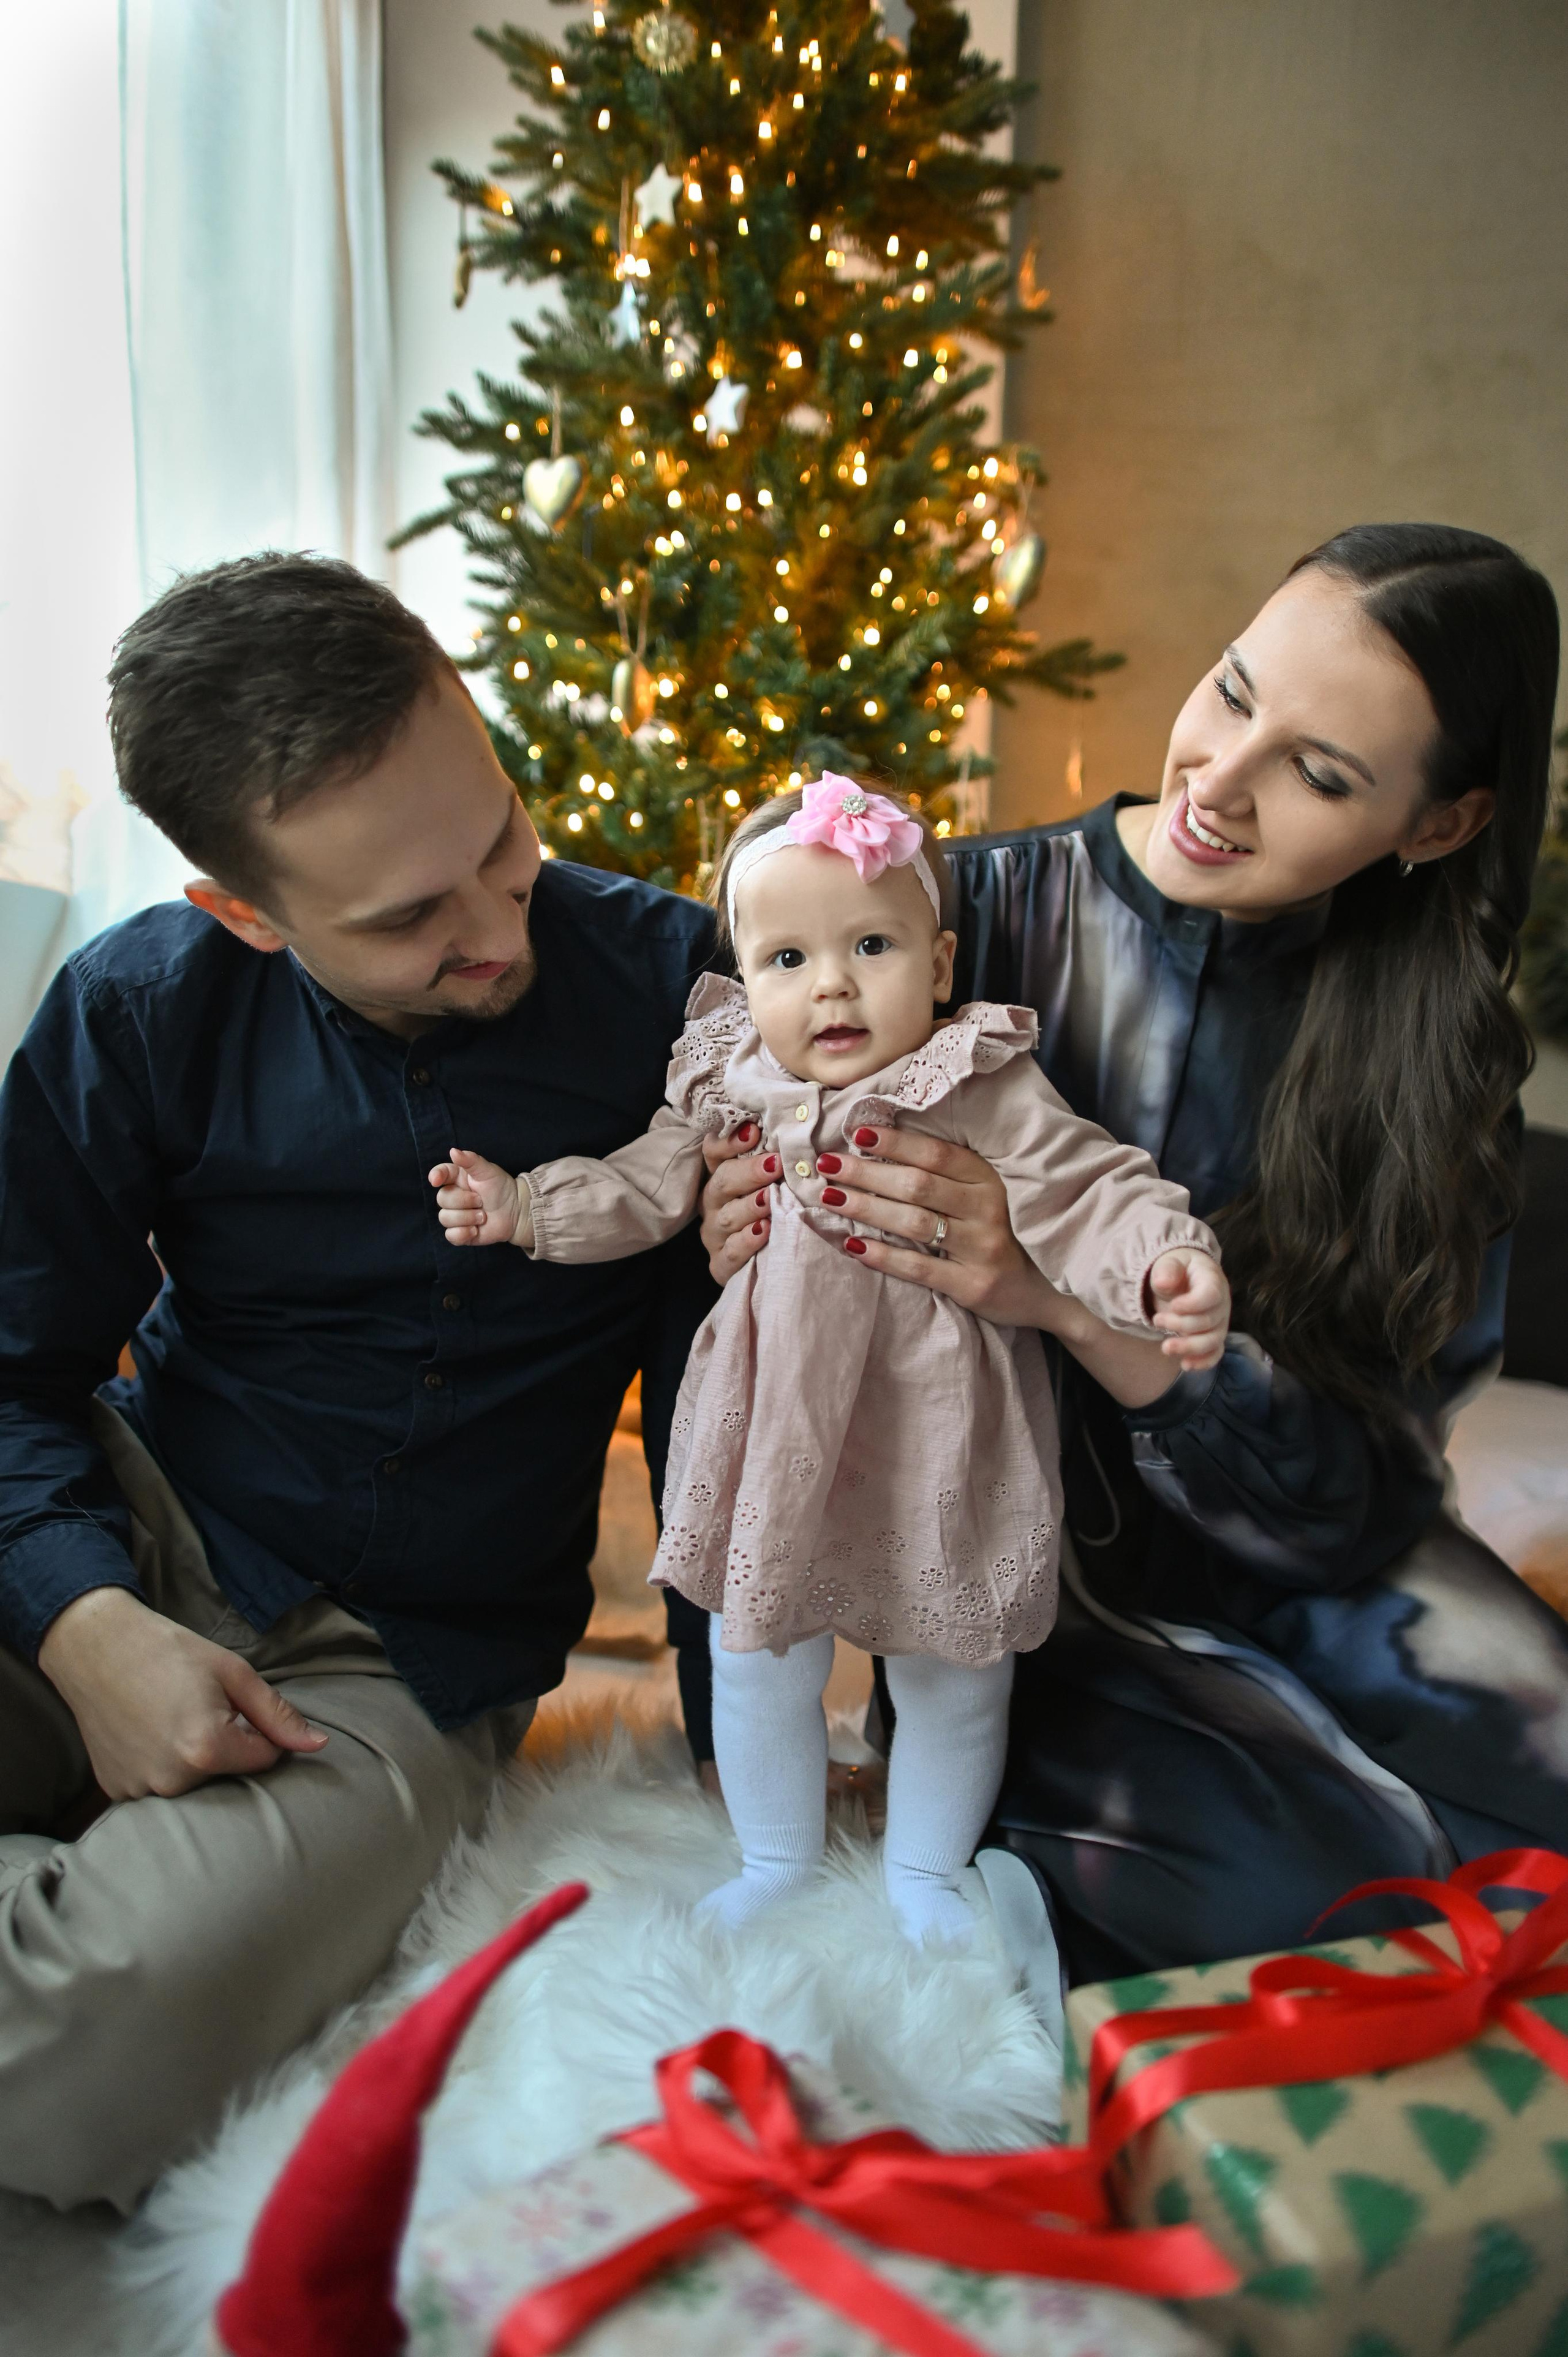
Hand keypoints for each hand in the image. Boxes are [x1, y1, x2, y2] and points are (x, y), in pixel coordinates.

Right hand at [37, 1586, 327, 1802]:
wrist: (95, 1647)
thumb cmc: (168, 1651)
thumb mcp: (233, 1673)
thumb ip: (278, 1714)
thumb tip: (319, 1745)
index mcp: (207, 1749)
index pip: (265, 1759)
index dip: (258, 1731)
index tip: (233, 1706)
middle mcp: (173, 1780)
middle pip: (229, 1777)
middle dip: (226, 1749)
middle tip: (196, 1708)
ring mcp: (140, 1790)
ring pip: (195, 1785)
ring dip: (193, 1761)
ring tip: (168, 1719)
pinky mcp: (117, 1792)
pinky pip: (160, 1788)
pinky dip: (162, 1767)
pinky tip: (148, 1734)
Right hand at [429, 1146, 527, 1247]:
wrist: (516, 1211)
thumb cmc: (501, 1187)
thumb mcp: (488, 1170)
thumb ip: (471, 1160)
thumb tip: (453, 1151)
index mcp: (457, 1178)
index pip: (440, 1174)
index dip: (436, 1176)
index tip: (436, 1180)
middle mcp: (453, 1196)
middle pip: (442, 1199)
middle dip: (464, 1201)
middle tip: (481, 1201)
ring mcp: (455, 1215)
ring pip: (445, 1218)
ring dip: (467, 1218)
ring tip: (483, 1216)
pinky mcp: (460, 1232)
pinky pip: (450, 1235)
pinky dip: (463, 1233)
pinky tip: (476, 1230)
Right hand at [697, 1123, 777, 1282]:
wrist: (768, 1261)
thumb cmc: (775, 1210)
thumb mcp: (775, 1183)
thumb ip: (776, 1159)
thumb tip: (796, 1131)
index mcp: (721, 1176)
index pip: (714, 1152)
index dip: (729, 1142)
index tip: (753, 1132)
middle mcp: (713, 1203)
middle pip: (722, 1182)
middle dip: (749, 1172)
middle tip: (775, 1165)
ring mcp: (715, 1234)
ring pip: (727, 1217)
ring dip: (749, 1206)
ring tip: (769, 1199)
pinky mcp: (721, 1264)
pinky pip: (731, 1253)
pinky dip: (747, 1241)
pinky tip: (764, 1231)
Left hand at [804, 1125, 1050, 1324]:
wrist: (1051, 1292)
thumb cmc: (1005, 1235)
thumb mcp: (987, 1196)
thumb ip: (949, 1176)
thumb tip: (882, 1149)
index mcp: (990, 1179)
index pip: (935, 1154)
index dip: (894, 1141)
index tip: (856, 1133)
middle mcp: (988, 1209)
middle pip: (917, 1185)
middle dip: (867, 1172)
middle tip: (828, 1164)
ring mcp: (982, 1248)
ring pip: (914, 1222)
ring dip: (867, 1208)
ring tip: (831, 1197)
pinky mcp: (973, 1285)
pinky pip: (919, 1268)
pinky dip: (883, 1256)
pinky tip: (853, 1245)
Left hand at [1145, 1249, 1230, 1370]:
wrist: (1184, 1278)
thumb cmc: (1177, 1270)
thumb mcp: (1169, 1262)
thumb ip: (1167, 1270)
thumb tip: (1162, 1282)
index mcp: (1212, 1279)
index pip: (1211, 1295)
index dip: (1192, 1304)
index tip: (1173, 1306)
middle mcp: (1221, 1303)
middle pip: (1209, 1321)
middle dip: (1180, 1325)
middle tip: (1157, 1320)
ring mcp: (1220, 1321)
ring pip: (1212, 1341)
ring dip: (1189, 1348)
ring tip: (1166, 1347)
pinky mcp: (1214, 1336)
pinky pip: (1215, 1352)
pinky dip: (1203, 1362)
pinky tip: (1186, 1365)